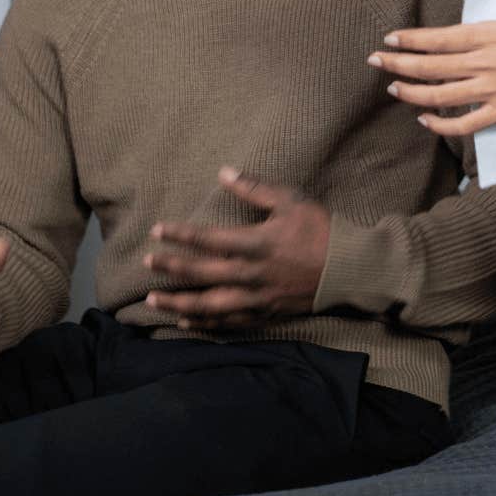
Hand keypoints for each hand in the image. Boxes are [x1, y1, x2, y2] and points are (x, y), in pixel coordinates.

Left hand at [141, 167, 330, 329]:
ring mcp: (257, 297)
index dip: (180, 234)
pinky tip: (186, 321)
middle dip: (171, 267)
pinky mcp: (265, 313)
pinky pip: (229, 322)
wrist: (349, 268)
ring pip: (209, 304)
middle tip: (146, 262)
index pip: (208, 239)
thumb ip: (254, 188)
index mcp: (255, 243)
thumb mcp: (290, 200)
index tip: (157, 230)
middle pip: (201, 272)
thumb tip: (224, 172)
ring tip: (153, 300)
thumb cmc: (320, 230)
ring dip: (179, 302)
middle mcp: (250, 274)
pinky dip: (206, 323)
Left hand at [372, 0, 495, 137]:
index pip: (443, 38)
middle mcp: (489, 65)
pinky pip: (465, 125)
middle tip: (374, 61)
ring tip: (392, 89)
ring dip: (412, 94)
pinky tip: (426, 120)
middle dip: (399, 65)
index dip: (413, 40)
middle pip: (433, 67)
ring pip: (442, 96)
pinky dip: (442, 125)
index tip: (390, 39)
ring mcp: (494, 92)